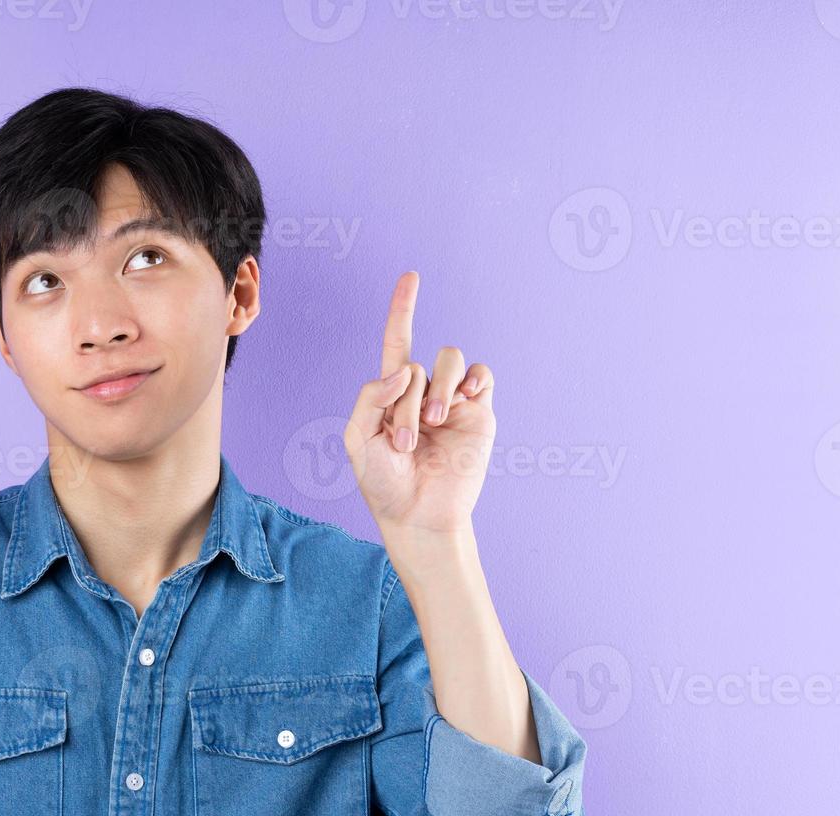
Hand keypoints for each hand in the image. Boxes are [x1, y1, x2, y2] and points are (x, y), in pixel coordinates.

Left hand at [342, 271, 495, 535]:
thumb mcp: (357, 438)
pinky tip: (467, 397)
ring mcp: (453, 401)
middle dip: (407, 402)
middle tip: (405, 443)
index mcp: (391, 393)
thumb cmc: (382, 481)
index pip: (397, 341)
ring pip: (450, 360)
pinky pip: (482, 374)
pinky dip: (474, 377)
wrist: (418, 514)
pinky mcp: (480, 413)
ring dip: (440, 390)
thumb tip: (405, 371)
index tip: (410, 277)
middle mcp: (423, 391)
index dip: (403, 309)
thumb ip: (370, 397)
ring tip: (435, 424)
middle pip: (417, 362)